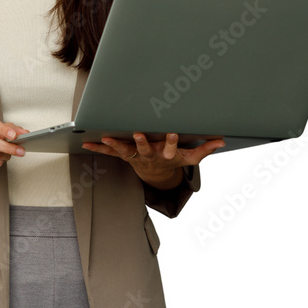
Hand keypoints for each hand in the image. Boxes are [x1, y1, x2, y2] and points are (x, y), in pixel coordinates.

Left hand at [82, 133, 224, 188]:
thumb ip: (205, 149)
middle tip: (138, 134)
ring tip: (106, 138)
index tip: (172, 133)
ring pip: (124, 150)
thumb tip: (222, 140)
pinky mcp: (124, 155)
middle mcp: (150, 155)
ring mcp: (135, 156)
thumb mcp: (190, 157)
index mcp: (166, 155)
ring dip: (115, 145)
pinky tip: (86, 144)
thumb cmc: (173, 160)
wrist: (157, 175)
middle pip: (145, 149)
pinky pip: (109, 153)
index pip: (171, 148)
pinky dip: (98, 148)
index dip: (172, 142)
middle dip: (142, 142)